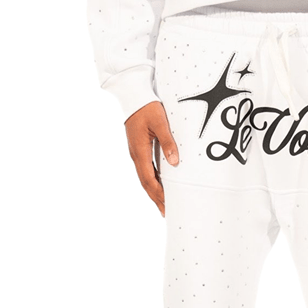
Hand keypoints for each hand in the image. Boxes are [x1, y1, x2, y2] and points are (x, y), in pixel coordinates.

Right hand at [124, 101, 178, 215]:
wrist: (133, 95)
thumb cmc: (146, 107)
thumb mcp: (160, 122)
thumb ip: (168, 142)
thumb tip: (174, 162)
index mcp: (139, 151)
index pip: (149, 179)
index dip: (158, 194)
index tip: (167, 205)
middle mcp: (136, 155)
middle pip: (146, 182)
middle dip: (156, 198)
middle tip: (165, 213)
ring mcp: (136, 152)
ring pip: (145, 177)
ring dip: (154, 191)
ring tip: (162, 204)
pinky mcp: (139, 148)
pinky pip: (145, 169)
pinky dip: (152, 180)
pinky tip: (159, 184)